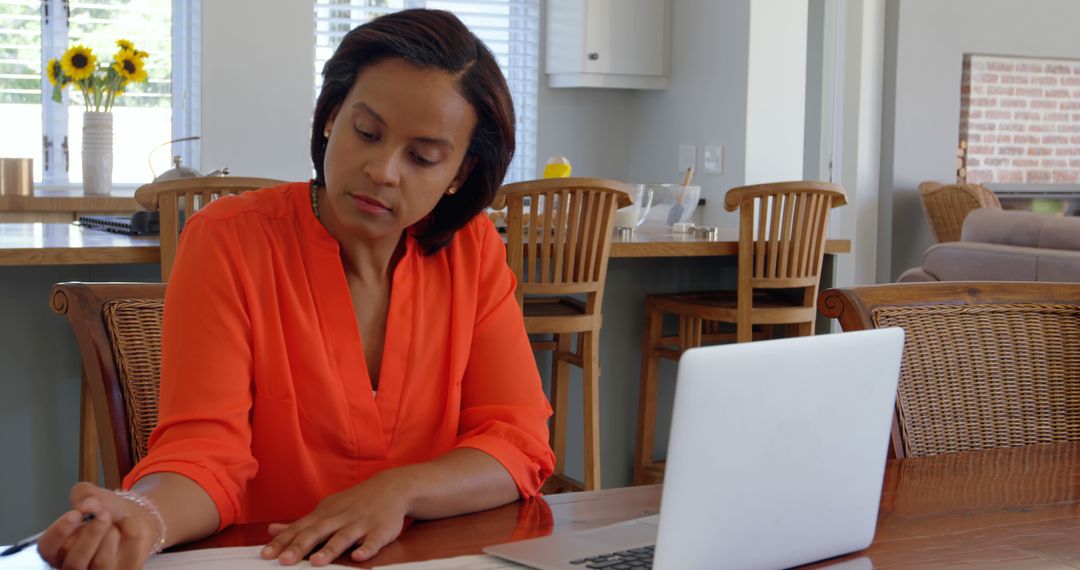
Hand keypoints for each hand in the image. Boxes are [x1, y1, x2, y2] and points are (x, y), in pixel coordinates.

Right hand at [37, 482, 160, 569]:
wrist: (135, 518)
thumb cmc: (107, 511)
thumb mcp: (92, 495)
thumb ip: (85, 495)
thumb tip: (88, 504)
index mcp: (58, 549)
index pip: (48, 548)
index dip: (59, 532)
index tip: (75, 514)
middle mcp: (73, 566)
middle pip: (74, 562)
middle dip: (91, 535)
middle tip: (104, 515)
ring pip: (100, 564)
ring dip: (111, 537)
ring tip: (115, 524)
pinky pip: (127, 564)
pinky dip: (132, 541)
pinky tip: (131, 531)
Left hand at [260, 471, 411, 565]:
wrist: (391, 487)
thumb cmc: (353, 503)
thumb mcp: (325, 509)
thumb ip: (300, 524)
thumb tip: (272, 530)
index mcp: (324, 515)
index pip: (299, 529)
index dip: (283, 542)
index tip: (266, 555)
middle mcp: (340, 518)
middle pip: (318, 532)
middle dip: (301, 546)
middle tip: (284, 561)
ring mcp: (361, 523)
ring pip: (344, 536)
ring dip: (331, 549)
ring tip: (317, 562)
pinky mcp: (381, 530)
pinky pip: (374, 540)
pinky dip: (367, 548)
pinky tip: (359, 556)